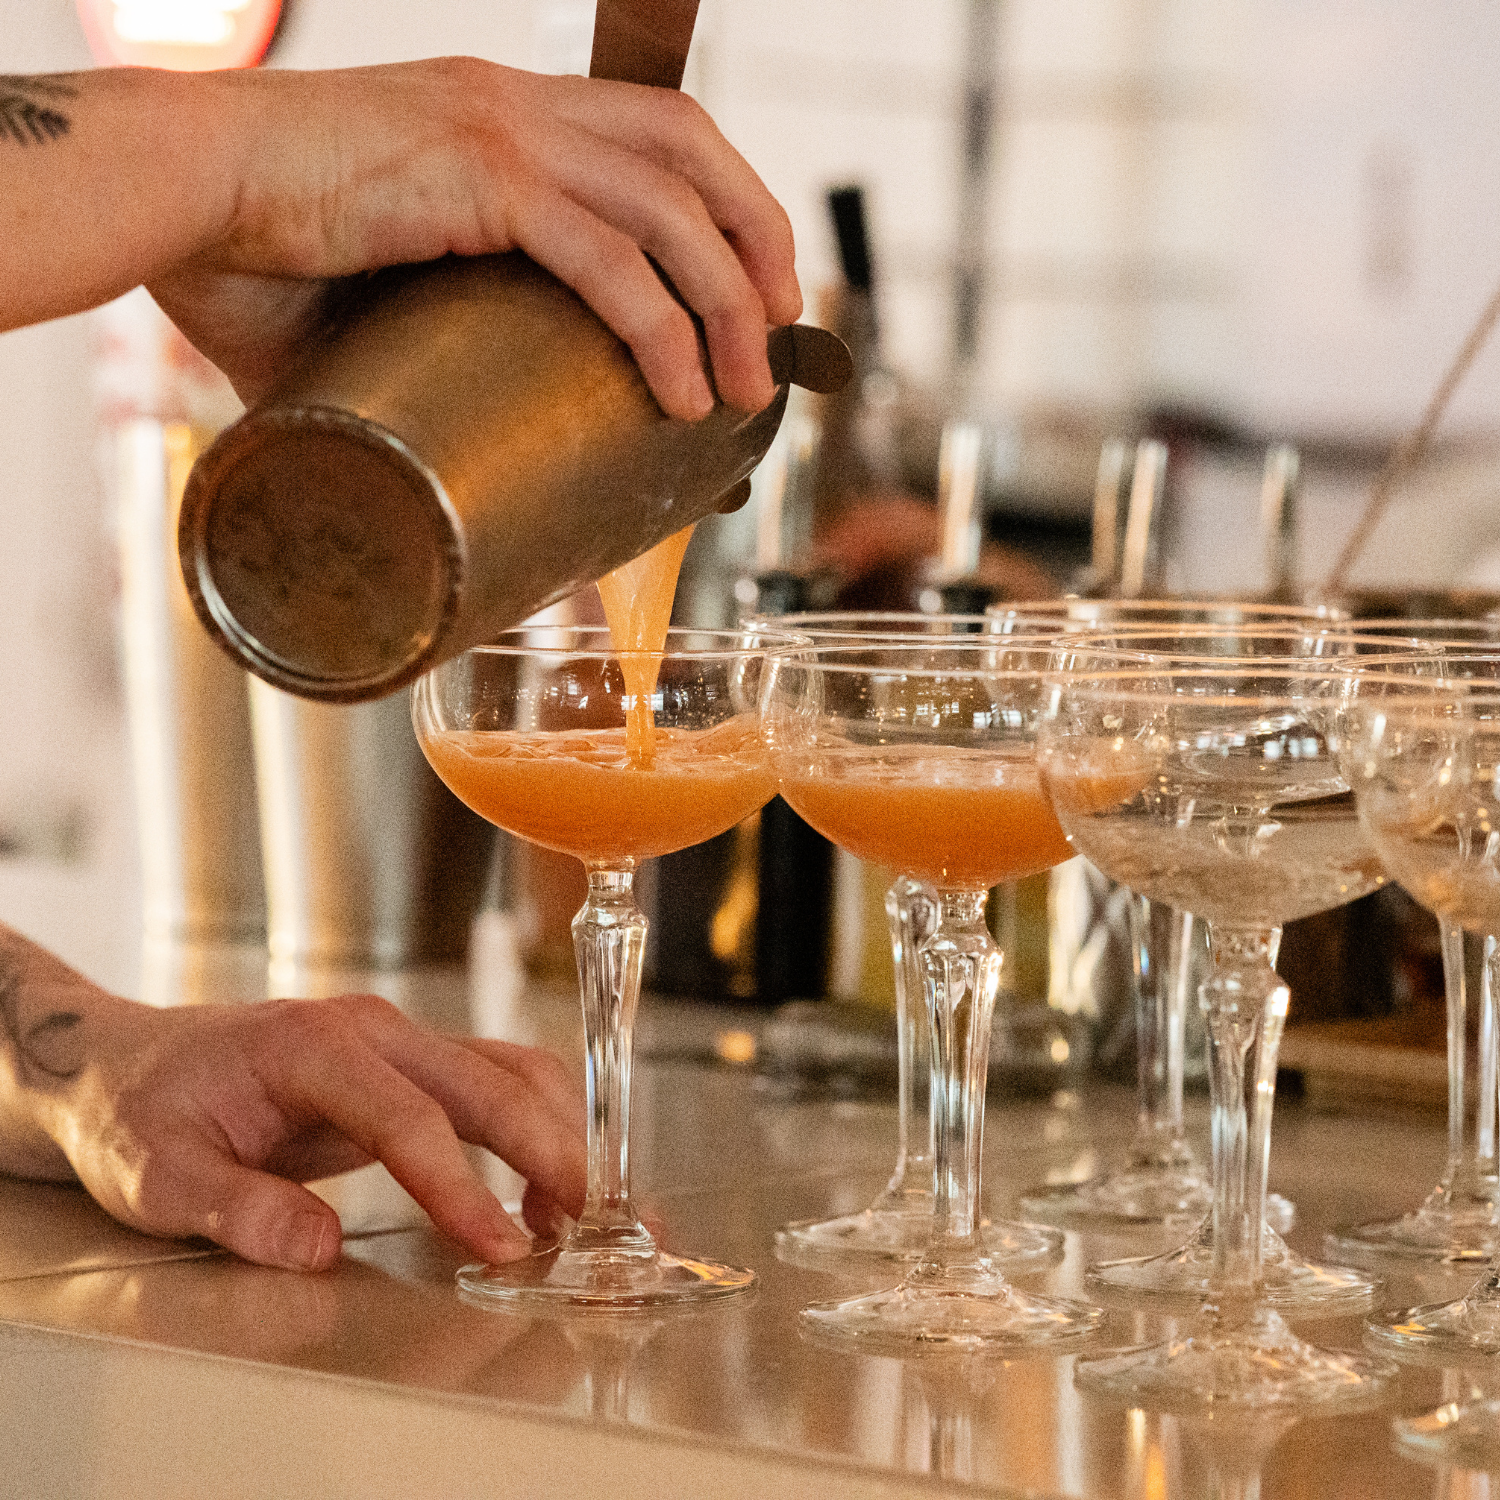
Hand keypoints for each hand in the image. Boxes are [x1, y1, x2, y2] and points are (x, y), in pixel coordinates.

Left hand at [34, 990, 586, 1269]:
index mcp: (312, 1046)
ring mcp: (397, 1039)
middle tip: (593, 1221)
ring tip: (585, 1210)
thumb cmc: (141, 1113)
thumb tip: (320, 1248)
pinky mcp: (409, 1063)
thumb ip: (238, 1208)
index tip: (501, 1245)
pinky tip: (549, 1185)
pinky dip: (537, 1125)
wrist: (129, 1062)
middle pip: (485, 1081)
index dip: (462, 1185)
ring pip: (508, 1069)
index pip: (409, 1117)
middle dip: (548, 1149)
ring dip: (557, 1133)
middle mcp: (371, 1028)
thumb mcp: (158, 1175)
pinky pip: (493, 1081)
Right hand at [145, 59, 801, 414]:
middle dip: (756, 246)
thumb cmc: (248, 248)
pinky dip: (660, 326)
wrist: (172, 197)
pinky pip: (607, 256)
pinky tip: (680, 389)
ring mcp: (501, 135)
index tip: (755, 291)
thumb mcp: (369, 296)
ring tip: (743, 388)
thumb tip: (420, 447)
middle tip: (777, 337)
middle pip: (694, 151)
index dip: (729, 206)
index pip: (661, 134)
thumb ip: (416, 351)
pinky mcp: (477, 180)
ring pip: (670, 208)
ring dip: (727, 302)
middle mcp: (518, 108)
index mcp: (504, 118)